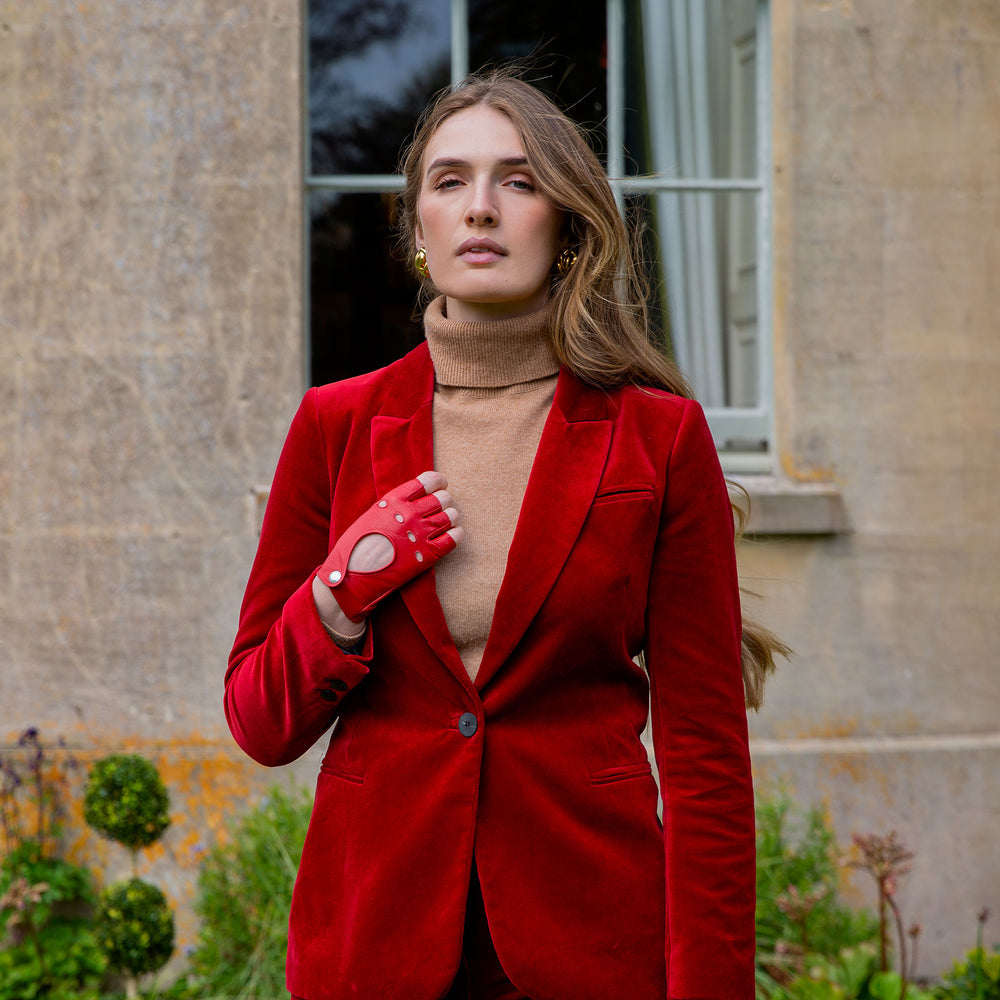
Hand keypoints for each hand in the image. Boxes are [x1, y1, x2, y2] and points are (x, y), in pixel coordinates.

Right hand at [313, 471, 461, 627]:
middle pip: (443, 498)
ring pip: (451, 516)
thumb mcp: (371, 516)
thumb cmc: (355, 547)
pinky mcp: (428, 555)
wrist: (352, 577)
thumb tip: (410, 502)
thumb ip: (392, 507)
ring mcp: (420, 534)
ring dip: (450, 517)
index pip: (427, 481)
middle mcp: (410, 514)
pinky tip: (453, 534)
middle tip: (439, 508)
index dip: (438, 481)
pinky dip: (457, 534)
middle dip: (443, 501)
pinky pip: (453, 538)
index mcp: (394, 500)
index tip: (440, 484)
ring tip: (445, 521)